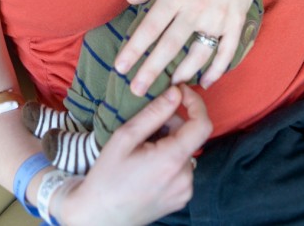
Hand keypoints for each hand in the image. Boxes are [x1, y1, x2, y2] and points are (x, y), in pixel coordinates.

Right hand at [55, 86, 210, 225]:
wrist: (102, 214)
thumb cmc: (107, 174)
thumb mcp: (124, 137)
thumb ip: (153, 114)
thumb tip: (175, 93)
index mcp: (172, 160)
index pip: (202, 125)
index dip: (196, 103)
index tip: (180, 91)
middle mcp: (186, 177)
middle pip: (189, 138)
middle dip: (171, 125)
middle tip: (143, 127)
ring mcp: (186, 190)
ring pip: (185, 153)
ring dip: (169, 143)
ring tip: (141, 149)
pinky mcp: (182, 199)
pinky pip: (182, 170)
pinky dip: (169, 160)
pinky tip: (146, 165)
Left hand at [114, 0, 263, 94]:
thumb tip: (129, 0)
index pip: (150, 28)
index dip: (134, 50)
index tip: (121, 67)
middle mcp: (195, 9)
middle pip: (169, 47)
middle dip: (151, 70)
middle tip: (137, 89)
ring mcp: (218, 18)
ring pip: (198, 54)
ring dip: (183, 73)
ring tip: (169, 87)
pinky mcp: (236, 23)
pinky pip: (227, 52)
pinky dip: (217, 70)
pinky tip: (205, 82)